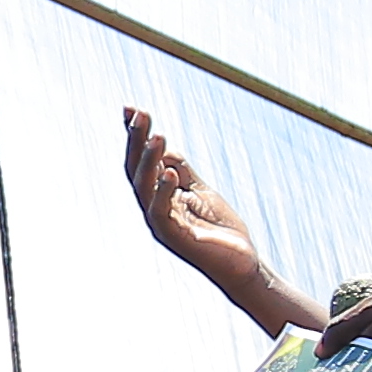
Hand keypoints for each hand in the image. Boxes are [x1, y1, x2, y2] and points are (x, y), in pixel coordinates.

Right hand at [118, 106, 285, 312]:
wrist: (241, 263)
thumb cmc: (219, 229)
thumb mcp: (199, 190)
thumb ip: (182, 169)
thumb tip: (163, 146)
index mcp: (157, 195)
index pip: (139, 161)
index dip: (134, 136)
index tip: (130, 108)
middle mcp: (152, 208)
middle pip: (136, 170)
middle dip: (136, 141)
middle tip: (139, 115)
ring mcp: (161, 224)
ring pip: (144, 188)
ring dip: (149, 161)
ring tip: (157, 136)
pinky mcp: (175, 237)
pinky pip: (161, 212)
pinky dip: (164, 191)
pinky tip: (170, 173)